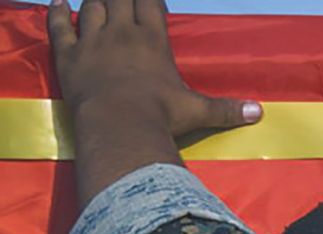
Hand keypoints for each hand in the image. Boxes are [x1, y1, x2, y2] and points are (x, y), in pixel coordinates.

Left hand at [48, 0, 260, 202]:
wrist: (119, 126)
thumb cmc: (161, 116)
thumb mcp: (197, 111)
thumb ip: (226, 109)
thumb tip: (260, 113)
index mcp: (152, 40)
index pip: (149, 2)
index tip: (152, 2)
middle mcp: (121, 32)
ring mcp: (92, 41)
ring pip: (91, 6)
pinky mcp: (69, 56)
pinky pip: (59, 26)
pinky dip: (57, 13)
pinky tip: (58, 3)